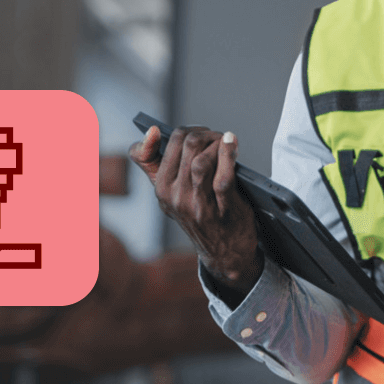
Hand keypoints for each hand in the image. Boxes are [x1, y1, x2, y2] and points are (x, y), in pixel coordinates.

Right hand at [129, 125, 262, 294]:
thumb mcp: (173, 193)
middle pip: (185, 145)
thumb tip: (151, 131)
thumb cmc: (200, 214)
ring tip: (226, 142)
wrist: (224, 253)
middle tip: (216, 137)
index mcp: (160, 189)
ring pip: (200, 158)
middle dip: (204, 133)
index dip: (170, 133)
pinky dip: (228, 154)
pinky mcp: (221, 209)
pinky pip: (223, 176)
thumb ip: (158, 165)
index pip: (157, 148)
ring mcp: (197, 204)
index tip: (179, 131)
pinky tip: (232, 144)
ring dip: (217, 142)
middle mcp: (174, 197)